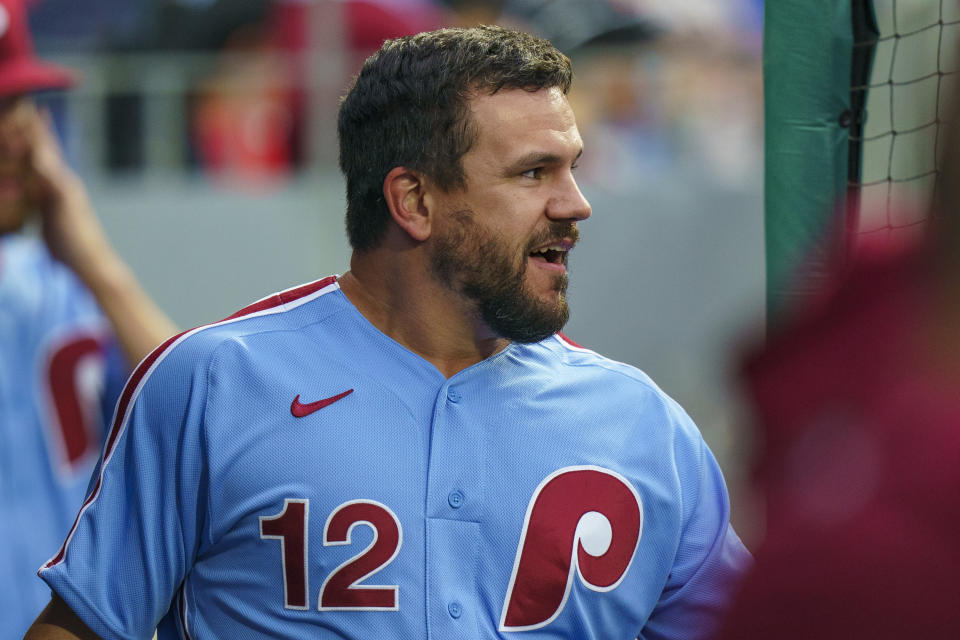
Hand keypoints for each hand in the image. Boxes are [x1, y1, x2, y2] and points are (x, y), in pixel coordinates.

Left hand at [22, 104, 114, 281]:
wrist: (90, 264)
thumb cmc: (71, 252)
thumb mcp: (51, 224)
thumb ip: (43, 208)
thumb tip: (35, 205)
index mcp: (58, 191)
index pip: (43, 160)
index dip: (37, 140)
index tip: (30, 117)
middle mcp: (65, 185)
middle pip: (47, 150)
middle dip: (38, 128)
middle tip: (30, 103)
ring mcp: (66, 189)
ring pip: (49, 156)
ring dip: (39, 134)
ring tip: (31, 111)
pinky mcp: (66, 197)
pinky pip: (50, 172)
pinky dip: (42, 155)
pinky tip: (35, 142)